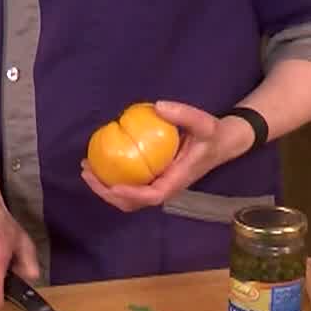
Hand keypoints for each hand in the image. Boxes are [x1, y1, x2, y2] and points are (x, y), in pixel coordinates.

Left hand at [80, 100, 256, 212]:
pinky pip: (130, 185)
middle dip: (108, 193)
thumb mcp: (203, 122)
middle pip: (133, 203)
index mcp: (177, 179)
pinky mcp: (153, 177)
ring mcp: (158, 184)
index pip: (153, 196)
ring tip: (87, 169)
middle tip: (87, 172)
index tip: (113, 185)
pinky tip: (99, 162)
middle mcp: (166, 186)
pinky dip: (111, 179)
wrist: (223, 142)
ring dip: (105, 188)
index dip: (132, 194)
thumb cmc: (212, 135)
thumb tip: (158, 106)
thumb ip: (183, 114)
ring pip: (129, 198)